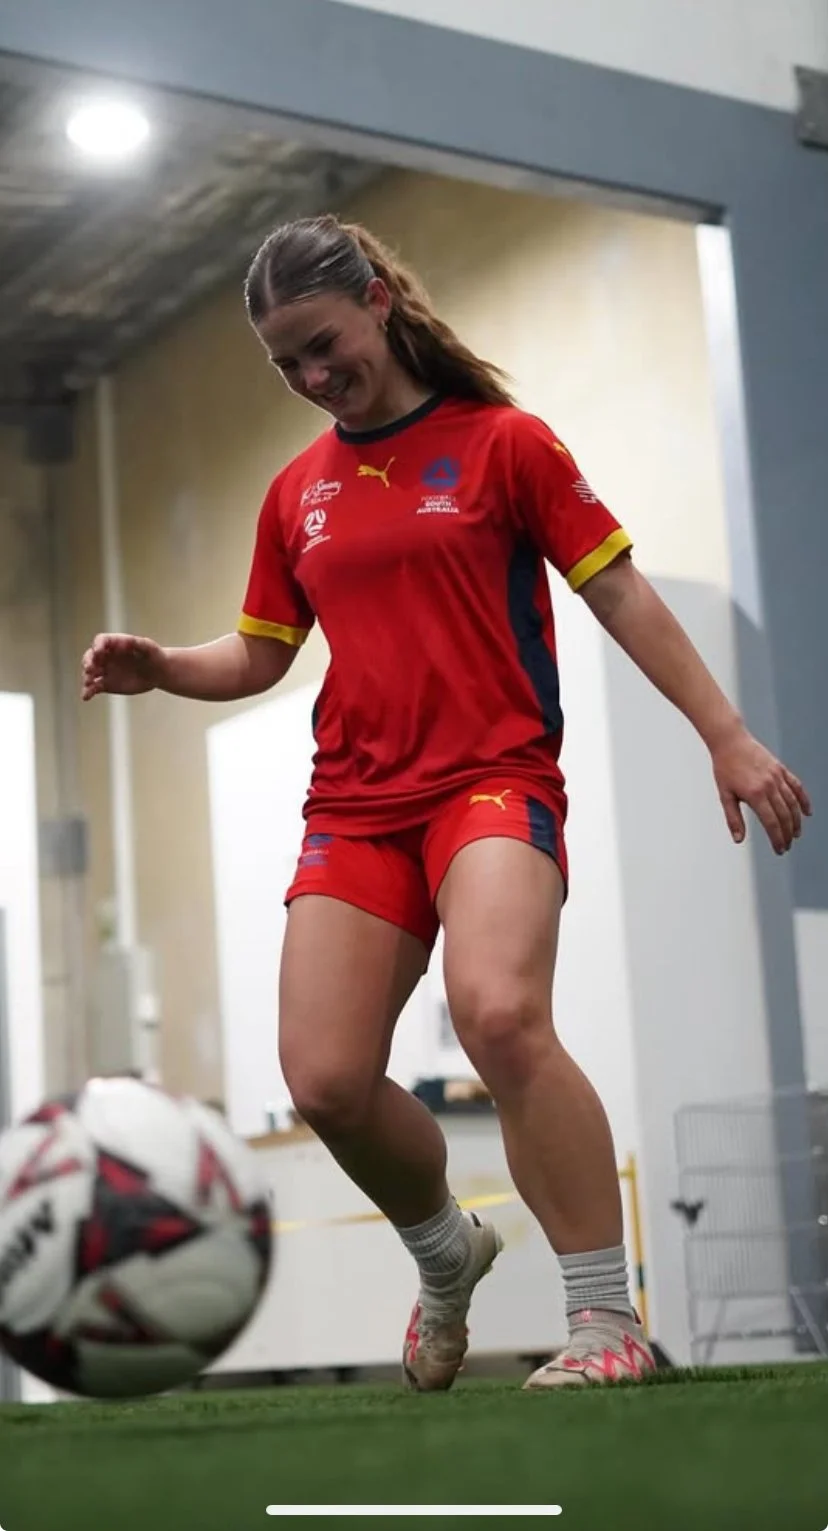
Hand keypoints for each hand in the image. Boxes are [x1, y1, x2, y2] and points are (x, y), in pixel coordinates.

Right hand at [81, 633, 167, 700]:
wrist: (157, 673)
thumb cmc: (153, 655)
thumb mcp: (149, 647)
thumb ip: (139, 643)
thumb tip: (127, 641)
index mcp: (115, 644)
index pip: (101, 641)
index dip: (97, 645)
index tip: (98, 651)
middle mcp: (106, 656)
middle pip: (90, 656)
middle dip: (88, 662)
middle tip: (90, 669)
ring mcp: (105, 670)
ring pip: (90, 673)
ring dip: (87, 677)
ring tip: (88, 684)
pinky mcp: (106, 684)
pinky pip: (94, 687)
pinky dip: (88, 691)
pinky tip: (86, 696)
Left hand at [711, 722, 811, 854]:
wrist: (730, 741)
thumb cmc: (725, 768)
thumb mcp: (725, 795)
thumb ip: (733, 818)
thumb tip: (738, 839)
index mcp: (755, 794)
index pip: (771, 823)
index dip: (777, 838)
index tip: (780, 850)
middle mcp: (769, 786)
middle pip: (784, 816)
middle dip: (787, 834)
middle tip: (786, 846)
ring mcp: (777, 777)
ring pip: (792, 803)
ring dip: (796, 821)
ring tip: (796, 834)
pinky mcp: (780, 769)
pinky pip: (796, 786)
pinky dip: (803, 800)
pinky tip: (807, 812)